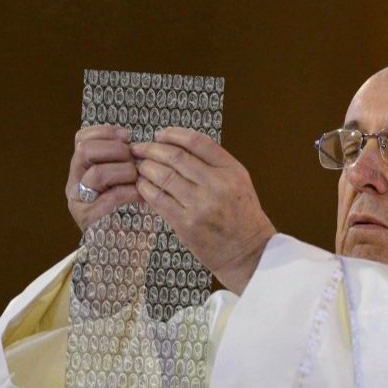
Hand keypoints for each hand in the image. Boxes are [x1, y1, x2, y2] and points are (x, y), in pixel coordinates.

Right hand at [66, 124, 141, 230]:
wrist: (124, 249)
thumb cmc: (128, 211)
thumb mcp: (123, 180)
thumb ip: (122, 161)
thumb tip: (139, 144)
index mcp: (81, 168)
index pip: (82, 139)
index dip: (105, 132)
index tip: (127, 135)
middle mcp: (74, 183)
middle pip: (85, 151)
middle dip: (115, 149)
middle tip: (132, 159)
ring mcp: (79, 202)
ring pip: (97, 174)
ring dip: (124, 171)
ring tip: (138, 178)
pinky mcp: (89, 219)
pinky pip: (109, 198)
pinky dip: (130, 192)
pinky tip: (142, 194)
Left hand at [131, 127, 275, 293]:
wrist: (248, 252)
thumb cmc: (242, 216)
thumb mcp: (239, 181)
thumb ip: (215, 163)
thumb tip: (178, 146)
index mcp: (231, 170)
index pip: (197, 142)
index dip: (173, 134)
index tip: (160, 134)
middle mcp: (216, 185)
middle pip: (176, 156)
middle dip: (152, 149)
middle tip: (140, 148)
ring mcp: (200, 205)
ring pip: (163, 176)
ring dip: (145, 167)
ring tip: (139, 166)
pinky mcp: (185, 224)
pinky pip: (157, 199)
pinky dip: (145, 189)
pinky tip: (141, 185)